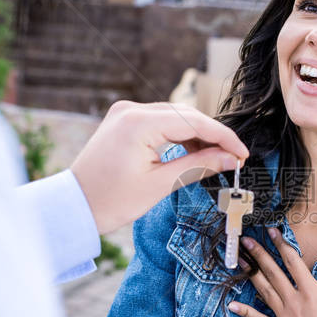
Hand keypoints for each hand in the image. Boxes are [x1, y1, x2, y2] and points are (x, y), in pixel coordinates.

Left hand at [71, 100, 248, 234]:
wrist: (73, 205)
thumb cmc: (110, 200)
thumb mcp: (160, 185)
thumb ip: (199, 166)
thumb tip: (231, 159)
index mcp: (138, 123)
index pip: (194, 122)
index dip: (223, 137)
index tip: (242, 154)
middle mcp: (131, 110)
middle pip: (186, 115)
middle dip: (212, 136)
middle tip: (234, 159)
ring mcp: (125, 113)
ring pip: (174, 117)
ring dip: (197, 135)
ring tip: (217, 158)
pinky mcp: (123, 120)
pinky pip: (160, 121)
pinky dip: (178, 134)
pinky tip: (193, 150)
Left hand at [228, 228, 316, 316]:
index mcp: (311, 292)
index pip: (293, 261)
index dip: (282, 244)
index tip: (272, 231)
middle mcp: (294, 301)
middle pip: (273, 272)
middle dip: (259, 254)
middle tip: (247, 240)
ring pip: (263, 290)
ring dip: (251, 274)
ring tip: (240, 261)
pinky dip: (245, 311)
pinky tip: (232, 304)